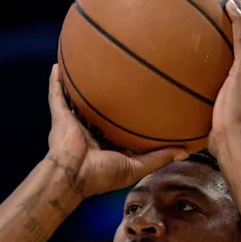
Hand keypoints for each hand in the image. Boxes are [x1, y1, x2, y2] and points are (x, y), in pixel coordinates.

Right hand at [45, 64, 187, 198]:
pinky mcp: (60, 117)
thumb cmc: (102, 175)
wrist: (73, 175)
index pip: (118, 127)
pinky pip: (56, 95)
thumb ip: (159, 157)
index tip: (142, 102)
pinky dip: (55, 82)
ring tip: (86, 66)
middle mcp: (89, 131)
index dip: (127, 116)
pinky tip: (57, 66)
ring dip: (79, 86)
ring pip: (77, 100)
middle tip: (118, 76)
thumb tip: (185, 151)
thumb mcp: (136, 167)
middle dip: (106, 96)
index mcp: (105, 144)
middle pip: (99, 110)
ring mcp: (74, 123)